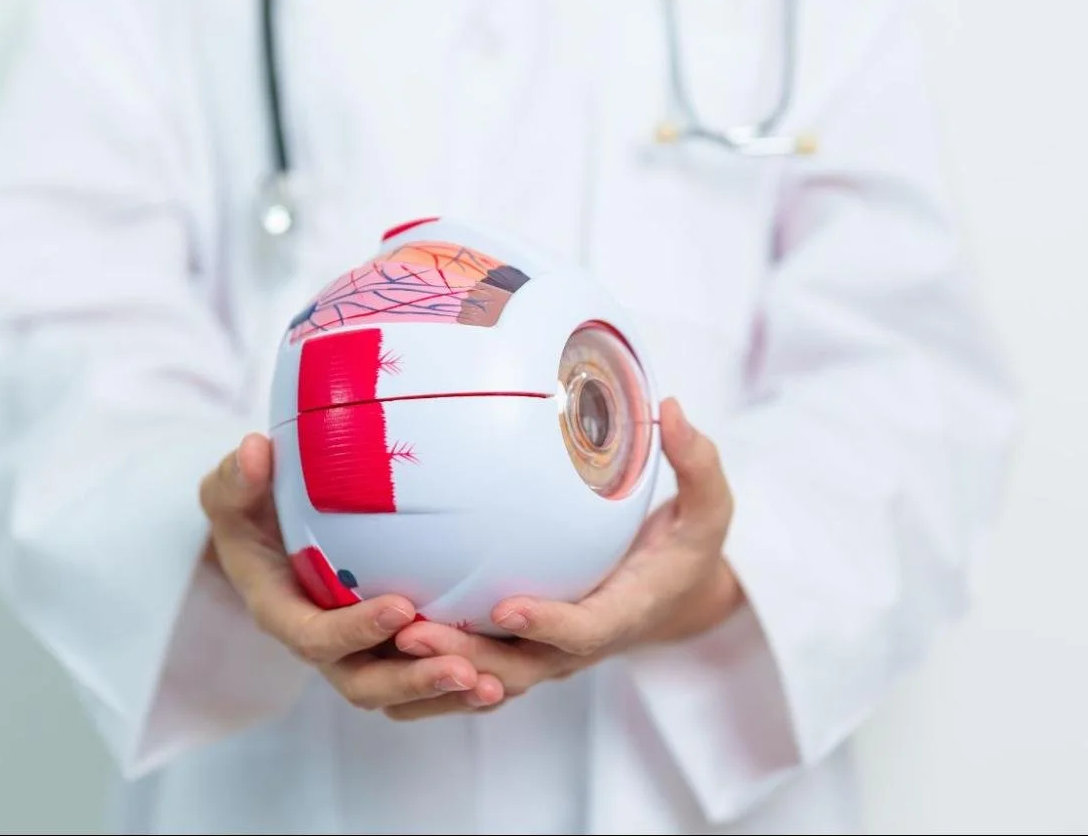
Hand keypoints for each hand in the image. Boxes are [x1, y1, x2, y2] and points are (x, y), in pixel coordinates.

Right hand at [199, 433, 481, 710]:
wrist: (270, 534)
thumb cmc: (253, 509)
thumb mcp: (234, 491)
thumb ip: (239, 478)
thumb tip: (255, 451)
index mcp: (284, 614)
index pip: (315, 638)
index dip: (356, 631)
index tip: (402, 607)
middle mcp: (324, 645)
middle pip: (364, 684)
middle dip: (413, 682)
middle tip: (464, 670)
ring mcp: (360, 653)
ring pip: (401, 694)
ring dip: (446, 696)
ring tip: (494, 685)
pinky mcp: (391, 652)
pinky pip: (425, 684)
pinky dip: (462, 689)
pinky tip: (507, 677)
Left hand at [382, 397, 743, 720]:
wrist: (673, 601)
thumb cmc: (687, 551)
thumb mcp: (710, 511)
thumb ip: (698, 464)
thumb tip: (674, 410)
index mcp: (623, 613)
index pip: (584, 631)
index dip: (548, 625)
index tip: (507, 606)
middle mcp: (577, 646)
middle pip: (518, 669)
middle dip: (466, 659)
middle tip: (415, 635)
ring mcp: (544, 655)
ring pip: (485, 677)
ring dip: (437, 669)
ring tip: (384, 639)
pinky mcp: (519, 650)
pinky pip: (472, 669)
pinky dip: (431, 669)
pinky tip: (377, 640)